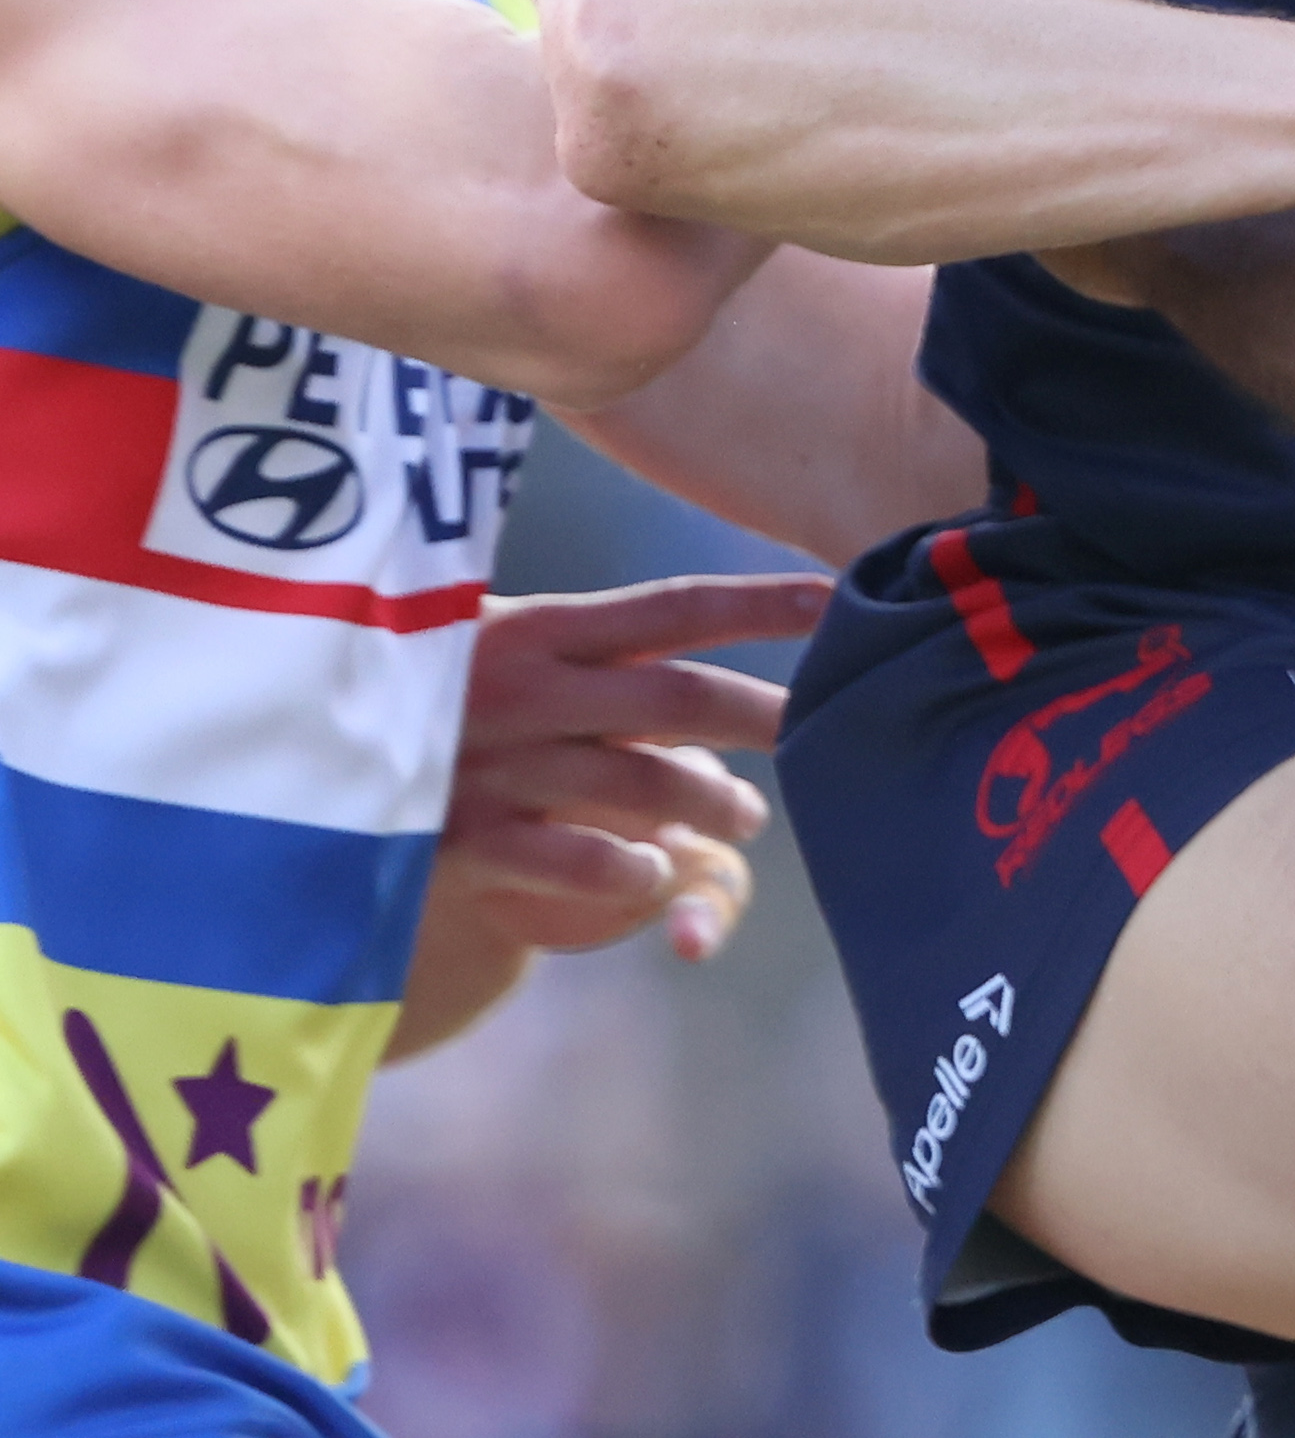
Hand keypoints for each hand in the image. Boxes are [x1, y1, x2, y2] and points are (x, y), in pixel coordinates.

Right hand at [432, 572, 830, 960]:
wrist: (284, 753)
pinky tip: (657, 871)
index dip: (758, 603)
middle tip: (819, 727)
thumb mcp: (488, 642)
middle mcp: (521, 686)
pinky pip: (561, 855)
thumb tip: (702, 639)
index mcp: (537, 626)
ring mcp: (487, 762)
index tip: (838, 596)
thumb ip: (582, 644)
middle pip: (674, 697)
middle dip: (760, 713)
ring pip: (635, 782)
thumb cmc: (417, 693)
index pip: (672, 607)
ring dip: (706, 800)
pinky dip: (620, 865)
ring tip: (748, 817)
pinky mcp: (452, 835)